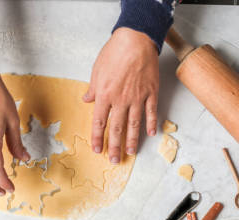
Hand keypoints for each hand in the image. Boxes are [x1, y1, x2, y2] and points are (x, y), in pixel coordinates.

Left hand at [83, 28, 159, 162]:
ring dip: (132, 140)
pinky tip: (150, 134)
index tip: (97, 150)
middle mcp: (121, 100)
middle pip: (116, 128)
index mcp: (105, 95)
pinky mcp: (151, 92)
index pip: (99, 122)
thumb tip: (87, 99)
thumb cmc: (114, 52)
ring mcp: (137, 97)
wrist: (136, 40)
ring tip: (131, 153)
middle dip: (114, 146)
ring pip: (134, 124)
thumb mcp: (97, 70)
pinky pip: (151, 112)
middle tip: (113, 160)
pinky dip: (151, 123)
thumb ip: (93, 88)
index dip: (98, 138)